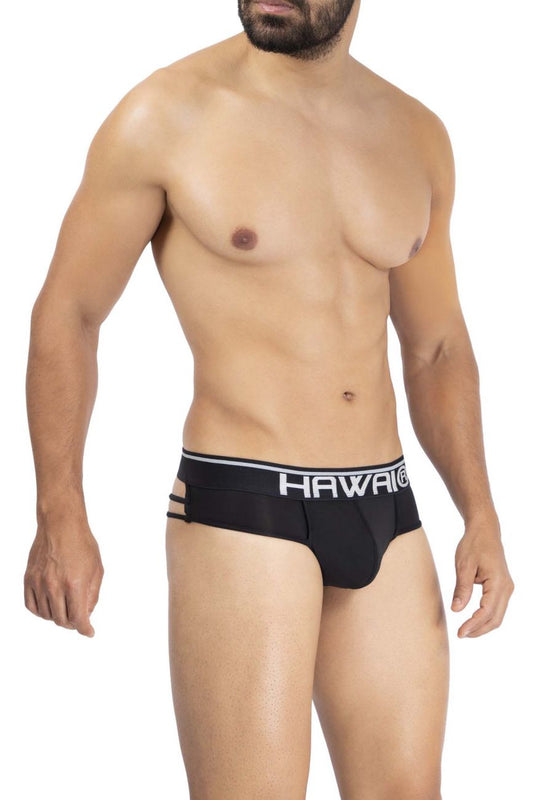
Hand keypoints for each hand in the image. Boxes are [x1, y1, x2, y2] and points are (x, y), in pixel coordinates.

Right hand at [24, 520, 103, 636]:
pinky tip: (49, 606)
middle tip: (78, 619)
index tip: (89, 632)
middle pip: (61, 620)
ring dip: (57, 617)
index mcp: (74, 584)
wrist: (61, 524)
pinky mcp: (29, 578)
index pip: (78, 619)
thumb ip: (92, 595)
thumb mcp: (97, 569)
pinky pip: (31, 605)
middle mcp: (54, 586)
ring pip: (46, 615)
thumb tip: (87, 614)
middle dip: (72, 623)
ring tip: (65, 609)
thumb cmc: (82, 544)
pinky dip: (41, 611)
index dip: (85, 629)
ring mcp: (39, 583)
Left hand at [452, 515, 513, 637]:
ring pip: (498, 615)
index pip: (486, 611)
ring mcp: (507, 587)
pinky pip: (497, 608)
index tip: (460, 632)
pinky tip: (473, 620)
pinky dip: (486, 617)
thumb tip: (456, 610)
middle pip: (495, 618)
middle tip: (460, 635)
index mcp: (498, 582)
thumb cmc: (473, 544)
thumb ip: (461, 589)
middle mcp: (506, 587)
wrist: (485, 530)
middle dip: (479, 630)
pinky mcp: (503, 587)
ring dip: (483, 626)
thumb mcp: (463, 566)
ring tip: (465, 631)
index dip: (473, 625)